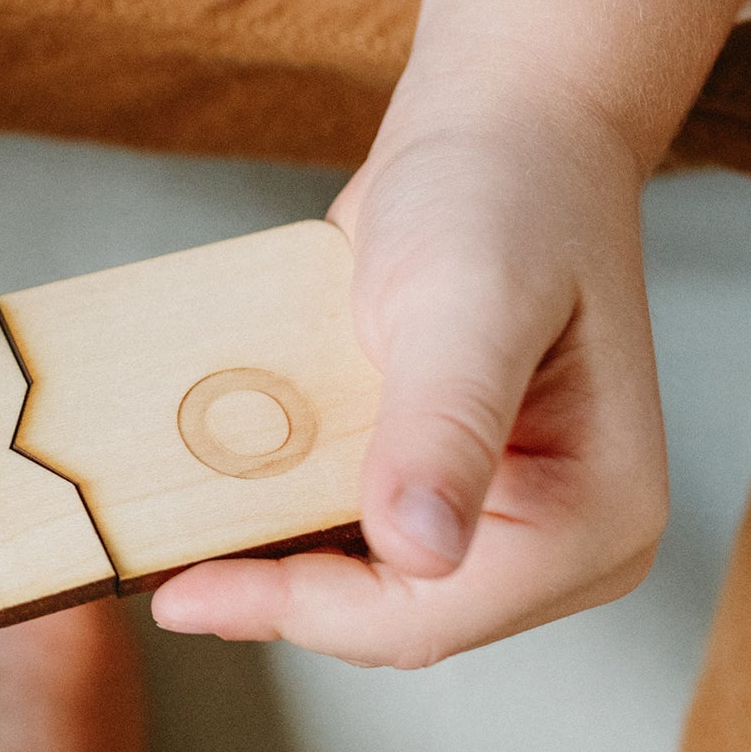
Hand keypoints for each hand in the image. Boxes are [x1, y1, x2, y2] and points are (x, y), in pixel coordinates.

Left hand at [147, 0, 750, 667]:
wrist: (500, 129)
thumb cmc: (502, 192)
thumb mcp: (464, 299)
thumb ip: (445, 423)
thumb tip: (421, 550)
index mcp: (597, 522)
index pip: (427, 617)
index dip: (301, 612)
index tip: (184, 592)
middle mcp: (566, 544)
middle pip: (392, 621)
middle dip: (280, 593)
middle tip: (153, 563)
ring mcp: (510, 525)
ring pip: (364, 594)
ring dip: (271, 565)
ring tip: (165, 538)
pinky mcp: (453, 493)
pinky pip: (355, 543)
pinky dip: (285, 526)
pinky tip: (211, 501)